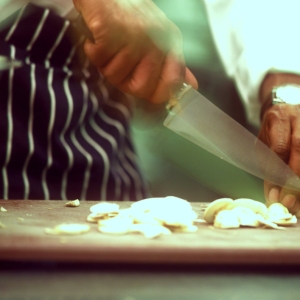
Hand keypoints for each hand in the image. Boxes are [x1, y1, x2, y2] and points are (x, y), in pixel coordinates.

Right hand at [73, 0, 197, 102]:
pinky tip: (96, 39)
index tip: (142, 89)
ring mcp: (135, 36)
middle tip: (118, 64)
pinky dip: (92, 52)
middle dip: (124, 82)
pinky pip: (99, 60)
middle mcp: (156, 40)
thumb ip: (175, 66)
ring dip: (105, 64)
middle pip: (141, 88)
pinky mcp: (112, 30)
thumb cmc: (130, 16)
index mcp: (171, 43)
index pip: (172, 84)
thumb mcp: (159, 39)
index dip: (157, 94)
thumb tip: (191, 86)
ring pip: (115, 76)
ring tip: (107, 46)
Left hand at [259, 73, 299, 215]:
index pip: (278, 148)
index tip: (274, 195)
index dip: (276, 173)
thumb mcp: (264, 139)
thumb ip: (268, 162)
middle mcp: (299, 117)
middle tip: (291, 202)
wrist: (289, 103)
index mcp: (278, 118)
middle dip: (295, 178)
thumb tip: (272, 194)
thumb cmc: (274, 127)